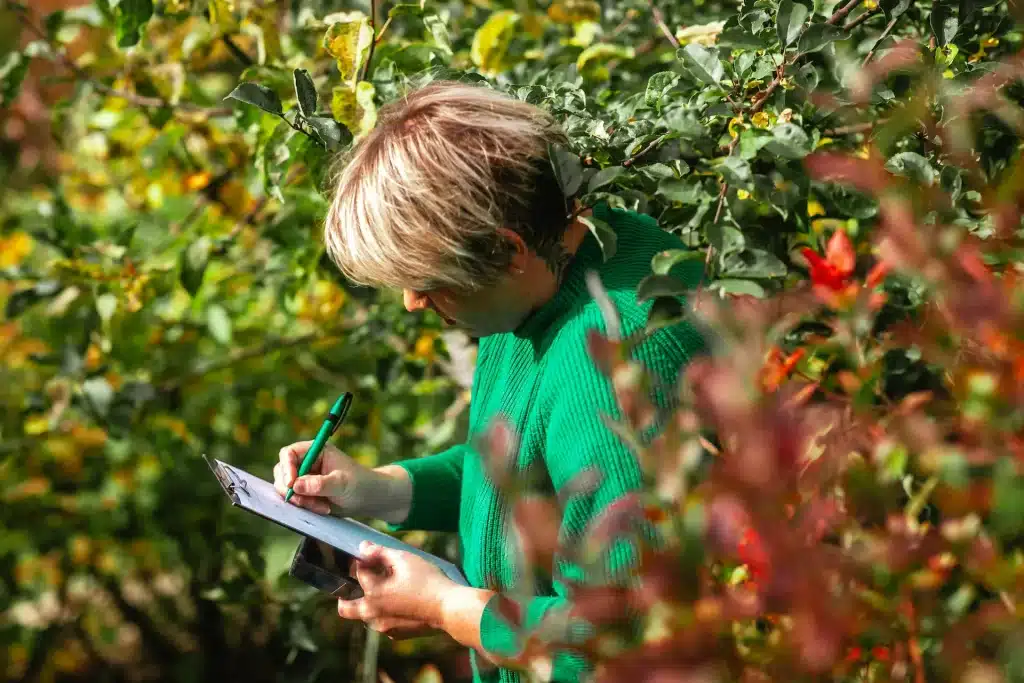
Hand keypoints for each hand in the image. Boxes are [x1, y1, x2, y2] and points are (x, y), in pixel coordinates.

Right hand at [273, 443, 411, 522]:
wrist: (369, 498)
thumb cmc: (360, 484)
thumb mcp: (342, 483)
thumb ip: (320, 484)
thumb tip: (295, 485)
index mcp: (316, 450)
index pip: (289, 453)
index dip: (286, 467)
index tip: (291, 484)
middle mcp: (307, 462)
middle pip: (282, 472)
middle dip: (291, 489)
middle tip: (306, 503)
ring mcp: (304, 478)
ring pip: (286, 488)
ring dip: (299, 501)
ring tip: (322, 507)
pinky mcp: (305, 493)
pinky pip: (294, 500)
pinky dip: (303, 507)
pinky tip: (322, 509)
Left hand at [337, 542, 456, 637]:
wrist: (449, 609)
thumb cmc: (428, 581)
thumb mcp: (404, 560)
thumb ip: (380, 552)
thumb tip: (362, 547)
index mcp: (372, 594)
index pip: (358, 572)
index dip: (364, 560)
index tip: (371, 555)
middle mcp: (373, 615)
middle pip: (346, 608)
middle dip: (345, 595)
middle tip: (356, 584)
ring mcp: (384, 627)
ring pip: (365, 615)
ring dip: (369, 602)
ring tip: (387, 588)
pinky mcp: (396, 634)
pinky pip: (382, 622)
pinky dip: (385, 612)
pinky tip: (400, 601)